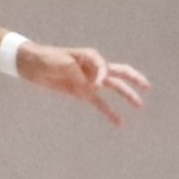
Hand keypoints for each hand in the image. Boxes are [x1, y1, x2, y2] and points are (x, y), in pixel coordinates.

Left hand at [16, 44, 150, 126]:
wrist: (31, 65)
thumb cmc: (46, 59)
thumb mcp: (62, 63)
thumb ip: (80, 73)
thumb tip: (95, 86)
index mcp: (90, 57)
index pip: (105, 67)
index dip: (102, 76)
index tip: (94, 84)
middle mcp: (94, 68)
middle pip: (119, 72)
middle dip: (134, 79)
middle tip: (147, 87)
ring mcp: (89, 81)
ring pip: (113, 89)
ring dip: (126, 96)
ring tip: (140, 106)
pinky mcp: (81, 93)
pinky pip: (99, 103)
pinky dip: (109, 112)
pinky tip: (119, 122)